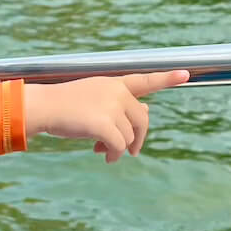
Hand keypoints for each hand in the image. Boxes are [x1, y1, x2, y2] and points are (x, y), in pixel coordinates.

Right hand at [23, 71, 188, 162]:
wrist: (45, 107)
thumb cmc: (68, 105)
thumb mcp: (97, 99)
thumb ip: (122, 104)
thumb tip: (148, 110)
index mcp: (114, 83)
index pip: (145, 79)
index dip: (166, 78)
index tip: (185, 74)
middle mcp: (116, 92)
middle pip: (142, 119)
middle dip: (138, 138)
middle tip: (131, 151)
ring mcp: (111, 106)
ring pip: (130, 136)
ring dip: (120, 148)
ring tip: (103, 151)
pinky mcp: (104, 124)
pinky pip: (119, 147)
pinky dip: (114, 155)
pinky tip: (104, 156)